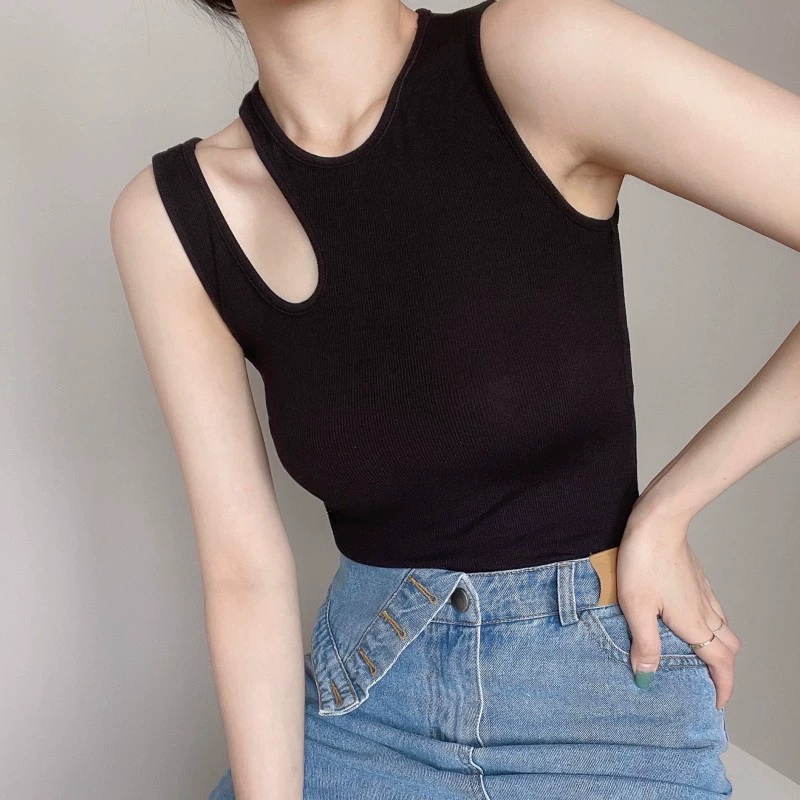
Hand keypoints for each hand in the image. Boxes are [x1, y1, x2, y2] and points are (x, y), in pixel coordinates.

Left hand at [616, 513, 740, 708]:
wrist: (656, 523)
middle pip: (729, 648)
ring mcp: (704, 593)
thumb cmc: (644, 561)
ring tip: (697, 656)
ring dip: (718, 647)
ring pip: (723, 628)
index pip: (721, 663)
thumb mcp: (637, 608)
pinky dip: (710, 625)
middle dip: (724, 669)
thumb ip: (644, 643)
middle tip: (708, 682)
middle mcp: (706, 611)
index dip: (723, 686)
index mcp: (694, 623)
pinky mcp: (697, 579)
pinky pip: (713, 610)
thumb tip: (647, 676)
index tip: (717, 702)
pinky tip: (688, 620)